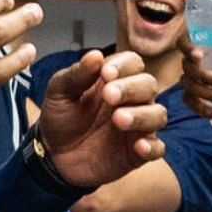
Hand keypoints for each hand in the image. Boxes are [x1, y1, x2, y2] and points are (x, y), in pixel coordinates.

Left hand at [36, 50, 168, 187]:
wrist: (54, 156)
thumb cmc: (61, 118)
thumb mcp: (59, 93)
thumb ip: (76, 75)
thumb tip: (95, 55)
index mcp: (114, 80)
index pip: (132, 63)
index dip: (123, 66)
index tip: (105, 73)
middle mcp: (132, 100)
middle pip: (148, 85)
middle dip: (131, 88)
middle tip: (109, 95)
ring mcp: (137, 127)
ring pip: (157, 114)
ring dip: (141, 115)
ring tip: (118, 119)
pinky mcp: (138, 153)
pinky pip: (157, 149)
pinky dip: (152, 147)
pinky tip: (139, 146)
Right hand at [181, 38, 211, 122]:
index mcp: (205, 51)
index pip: (185, 44)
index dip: (187, 48)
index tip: (200, 55)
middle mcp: (194, 66)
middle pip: (189, 69)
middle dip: (207, 76)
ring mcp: (192, 84)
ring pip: (191, 89)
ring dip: (210, 95)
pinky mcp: (195, 102)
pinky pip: (194, 106)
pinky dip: (208, 110)